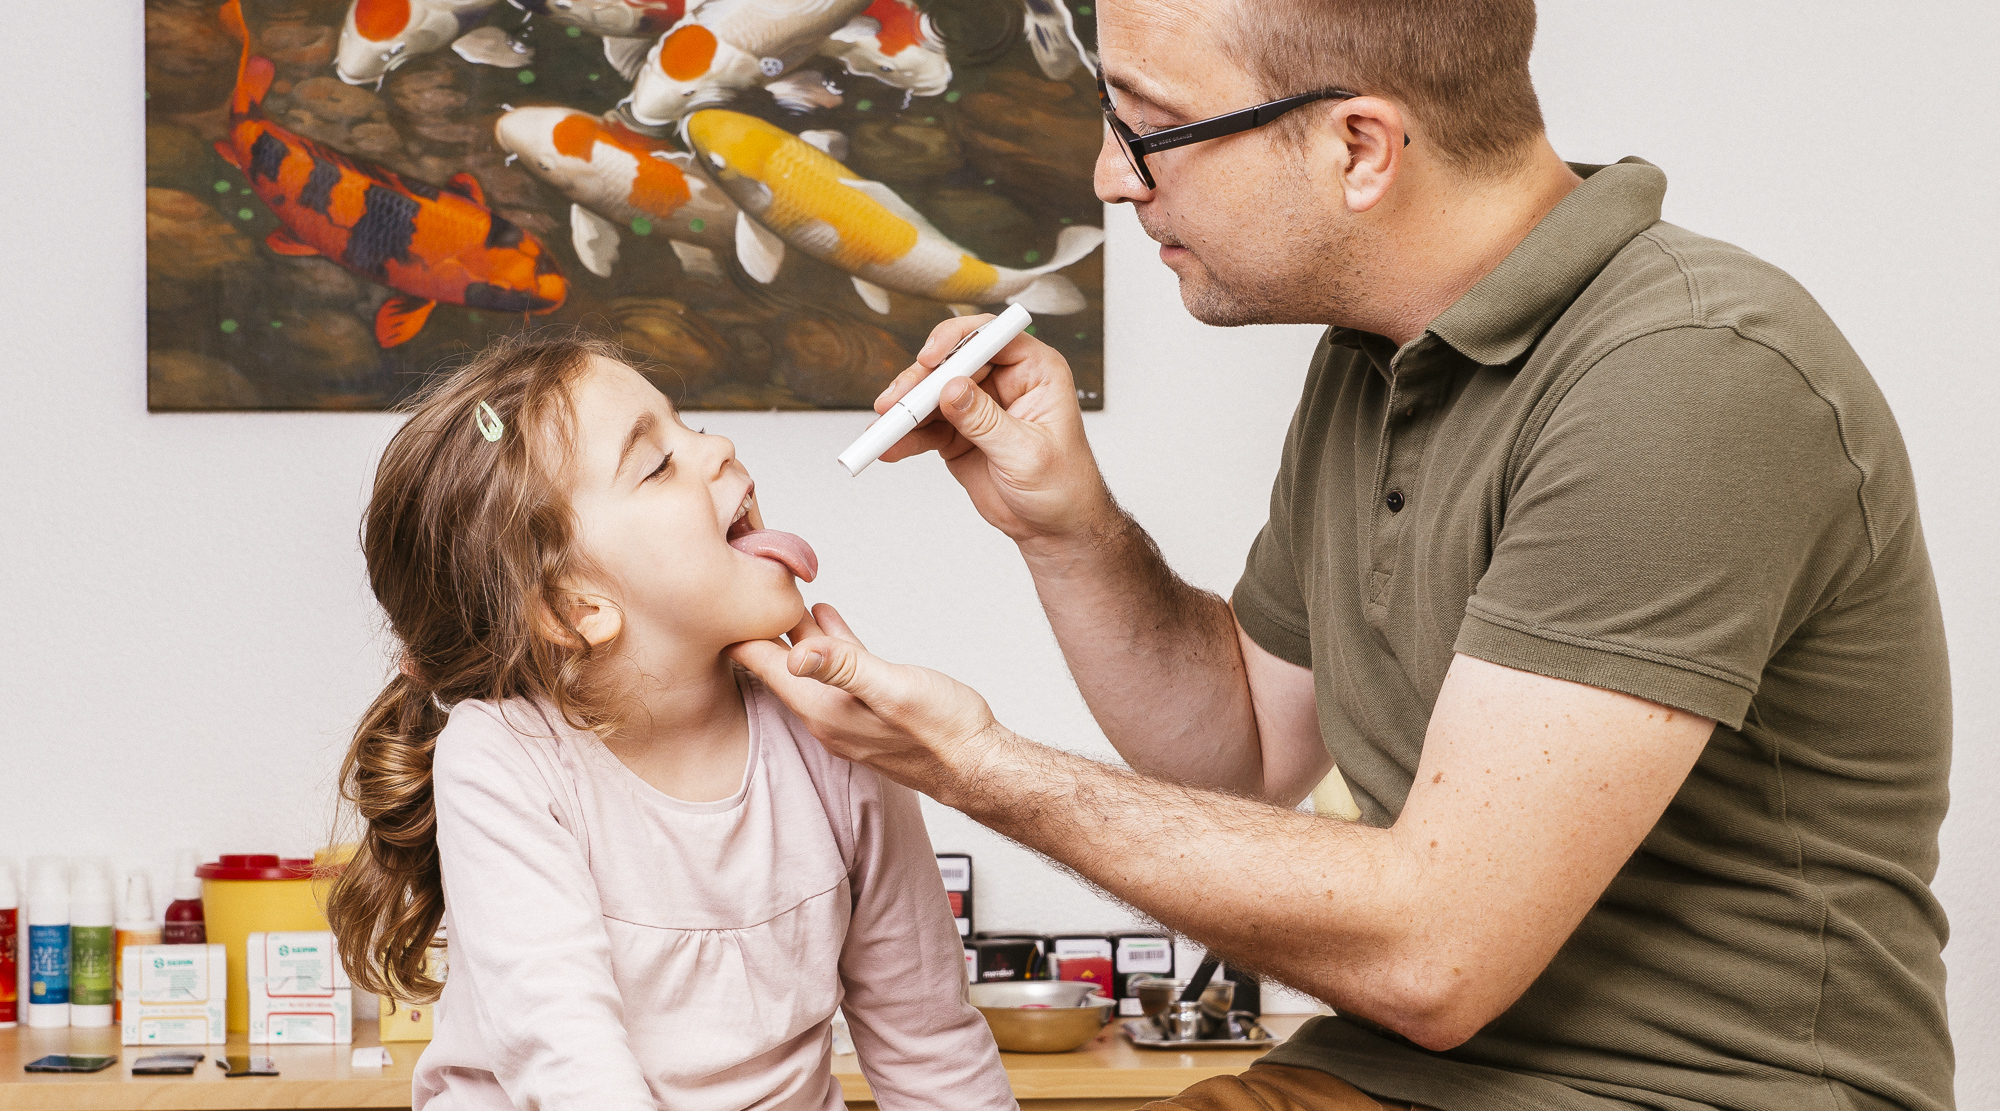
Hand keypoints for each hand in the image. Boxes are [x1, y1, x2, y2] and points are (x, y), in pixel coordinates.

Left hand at [727, 604, 1004, 797]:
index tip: (721, 598)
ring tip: (777, 598)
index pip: (763, 666)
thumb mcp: (893, 689)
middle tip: (739, 589)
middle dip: (760, 630)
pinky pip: (836, 674)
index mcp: (822, 709)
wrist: (979, 765)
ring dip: (795, 635)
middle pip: (778, 666)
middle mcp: (826, 717)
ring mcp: (846, 716)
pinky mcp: (869, 712)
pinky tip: (828, 621)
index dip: (741, 631)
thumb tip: (795, 652)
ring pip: (808, 667)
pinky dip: (828, 646)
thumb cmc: (944, 731)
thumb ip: (845, 667)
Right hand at [874, 315, 1115, 549]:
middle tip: (897, 401)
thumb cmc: (1063, 486)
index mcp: (1035, 372)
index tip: (930, 358)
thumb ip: (986, 420)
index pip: (992, 337)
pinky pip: (926, 427)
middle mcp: (1005, 382)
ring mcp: (978, 407)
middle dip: (920, 381)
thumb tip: (952, 388)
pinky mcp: (959, 433)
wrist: (1054, 529)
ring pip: (932, 394)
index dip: (957, 340)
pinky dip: (905, 437)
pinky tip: (890, 447)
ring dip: (905, 410)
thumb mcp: (1026, 453)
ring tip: (884, 428)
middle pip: (952, 363)